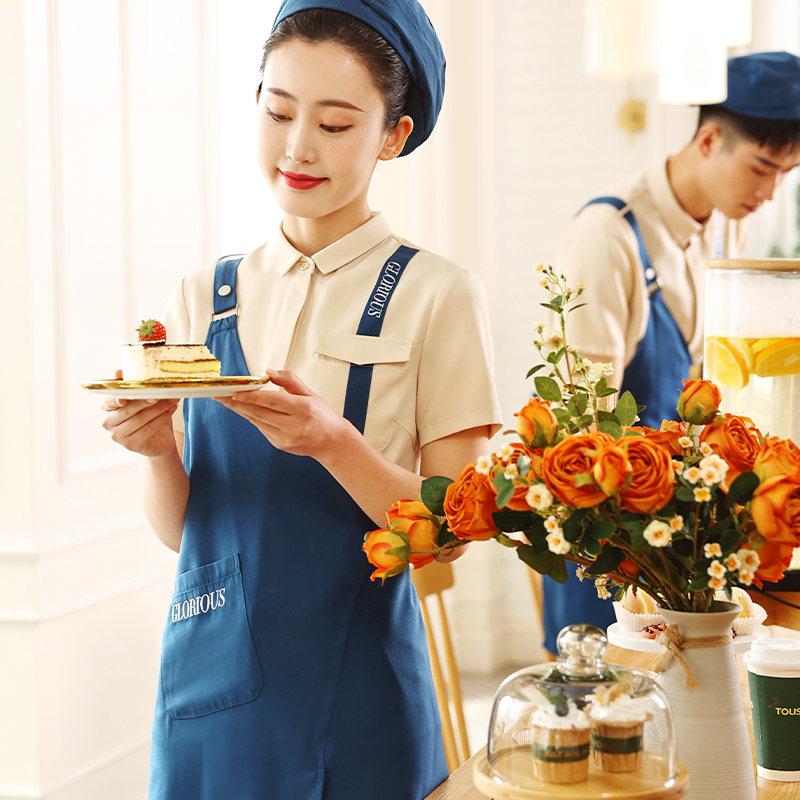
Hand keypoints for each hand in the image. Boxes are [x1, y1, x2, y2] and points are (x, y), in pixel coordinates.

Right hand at [101, 373, 179, 457]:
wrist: (158, 439)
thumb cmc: (147, 415)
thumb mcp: (140, 398)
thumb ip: (130, 386)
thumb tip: (118, 373)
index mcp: (107, 408)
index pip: (110, 400)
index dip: (118, 396)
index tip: (129, 392)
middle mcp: (108, 423)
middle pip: (127, 410)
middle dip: (145, 399)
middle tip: (159, 392)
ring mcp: (119, 436)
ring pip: (140, 419)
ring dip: (159, 408)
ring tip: (172, 398)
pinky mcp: (132, 445)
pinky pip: (149, 428)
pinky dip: (162, 417)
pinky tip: (171, 409)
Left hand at [215, 369, 347, 458]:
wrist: (332, 442)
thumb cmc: (322, 416)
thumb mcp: (310, 393)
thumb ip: (289, 380)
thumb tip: (269, 372)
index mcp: (304, 410)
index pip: (273, 401)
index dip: (253, 397)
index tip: (235, 392)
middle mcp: (294, 426)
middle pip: (259, 413)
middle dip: (237, 403)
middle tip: (219, 394)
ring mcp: (286, 438)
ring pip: (257, 421)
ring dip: (241, 410)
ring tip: (225, 400)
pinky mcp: (280, 445)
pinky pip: (262, 428)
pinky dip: (254, 418)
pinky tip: (247, 410)